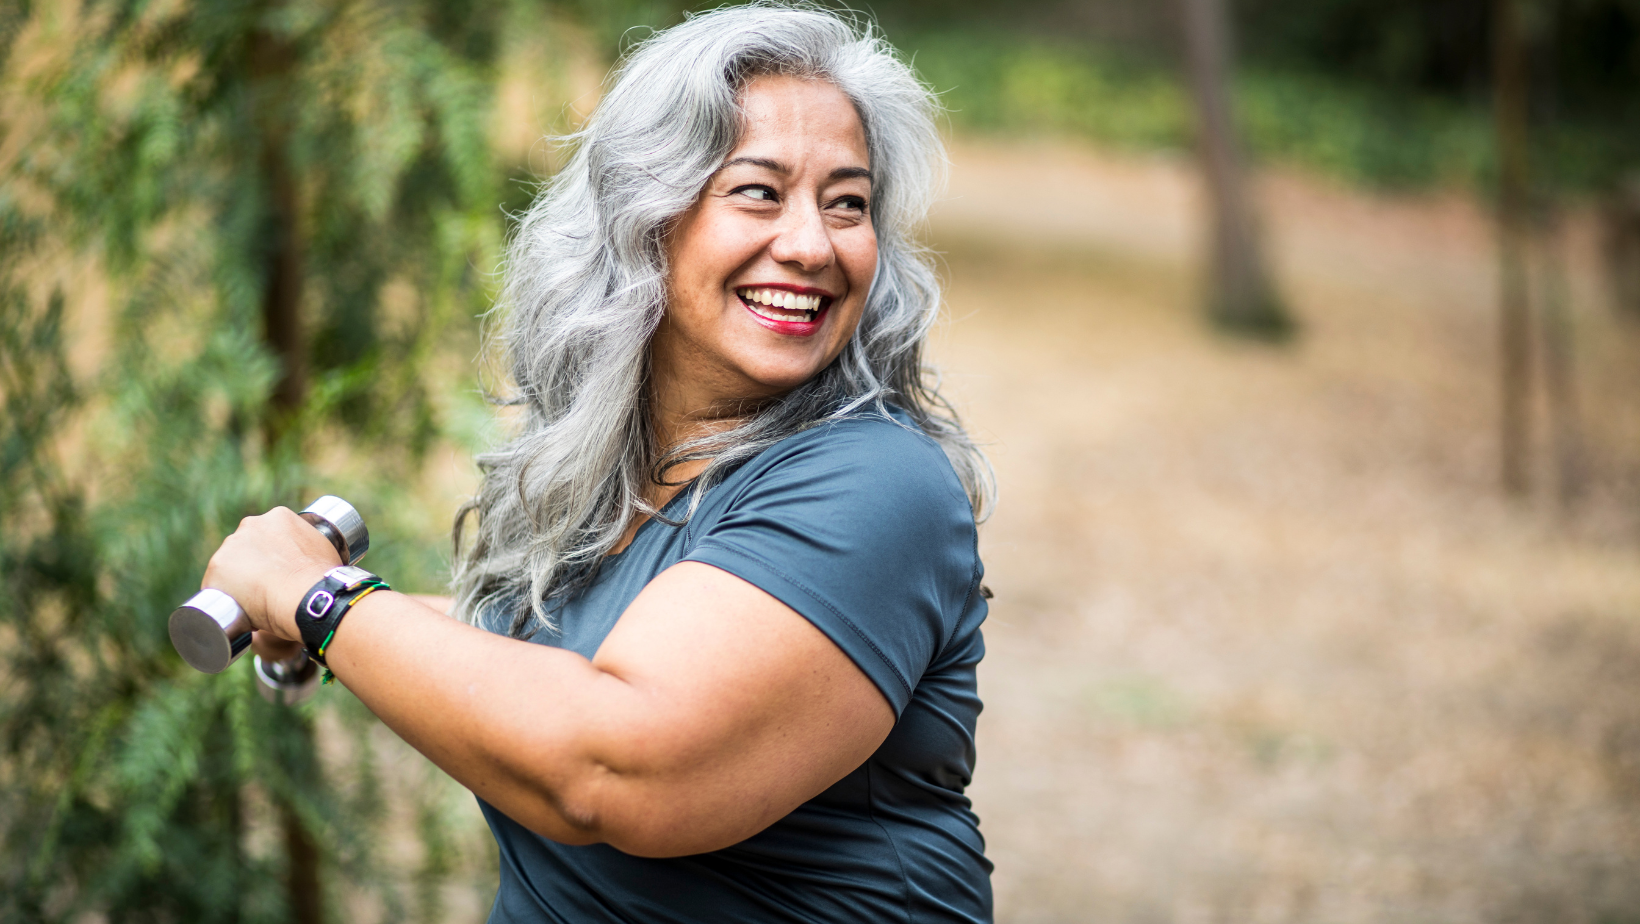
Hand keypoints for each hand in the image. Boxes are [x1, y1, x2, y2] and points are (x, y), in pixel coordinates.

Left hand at [200, 507, 341, 641]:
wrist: (307, 597)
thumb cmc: (323, 580)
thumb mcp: (326, 553)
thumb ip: (317, 551)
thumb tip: (322, 563)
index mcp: (279, 517)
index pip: (267, 536)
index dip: (271, 556)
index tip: (278, 573)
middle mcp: (251, 524)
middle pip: (245, 547)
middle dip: (252, 566)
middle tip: (267, 590)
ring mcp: (231, 545)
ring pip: (227, 565)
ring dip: (235, 581)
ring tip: (252, 604)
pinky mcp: (217, 568)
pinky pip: (214, 586)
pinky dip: (222, 598)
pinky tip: (232, 609)